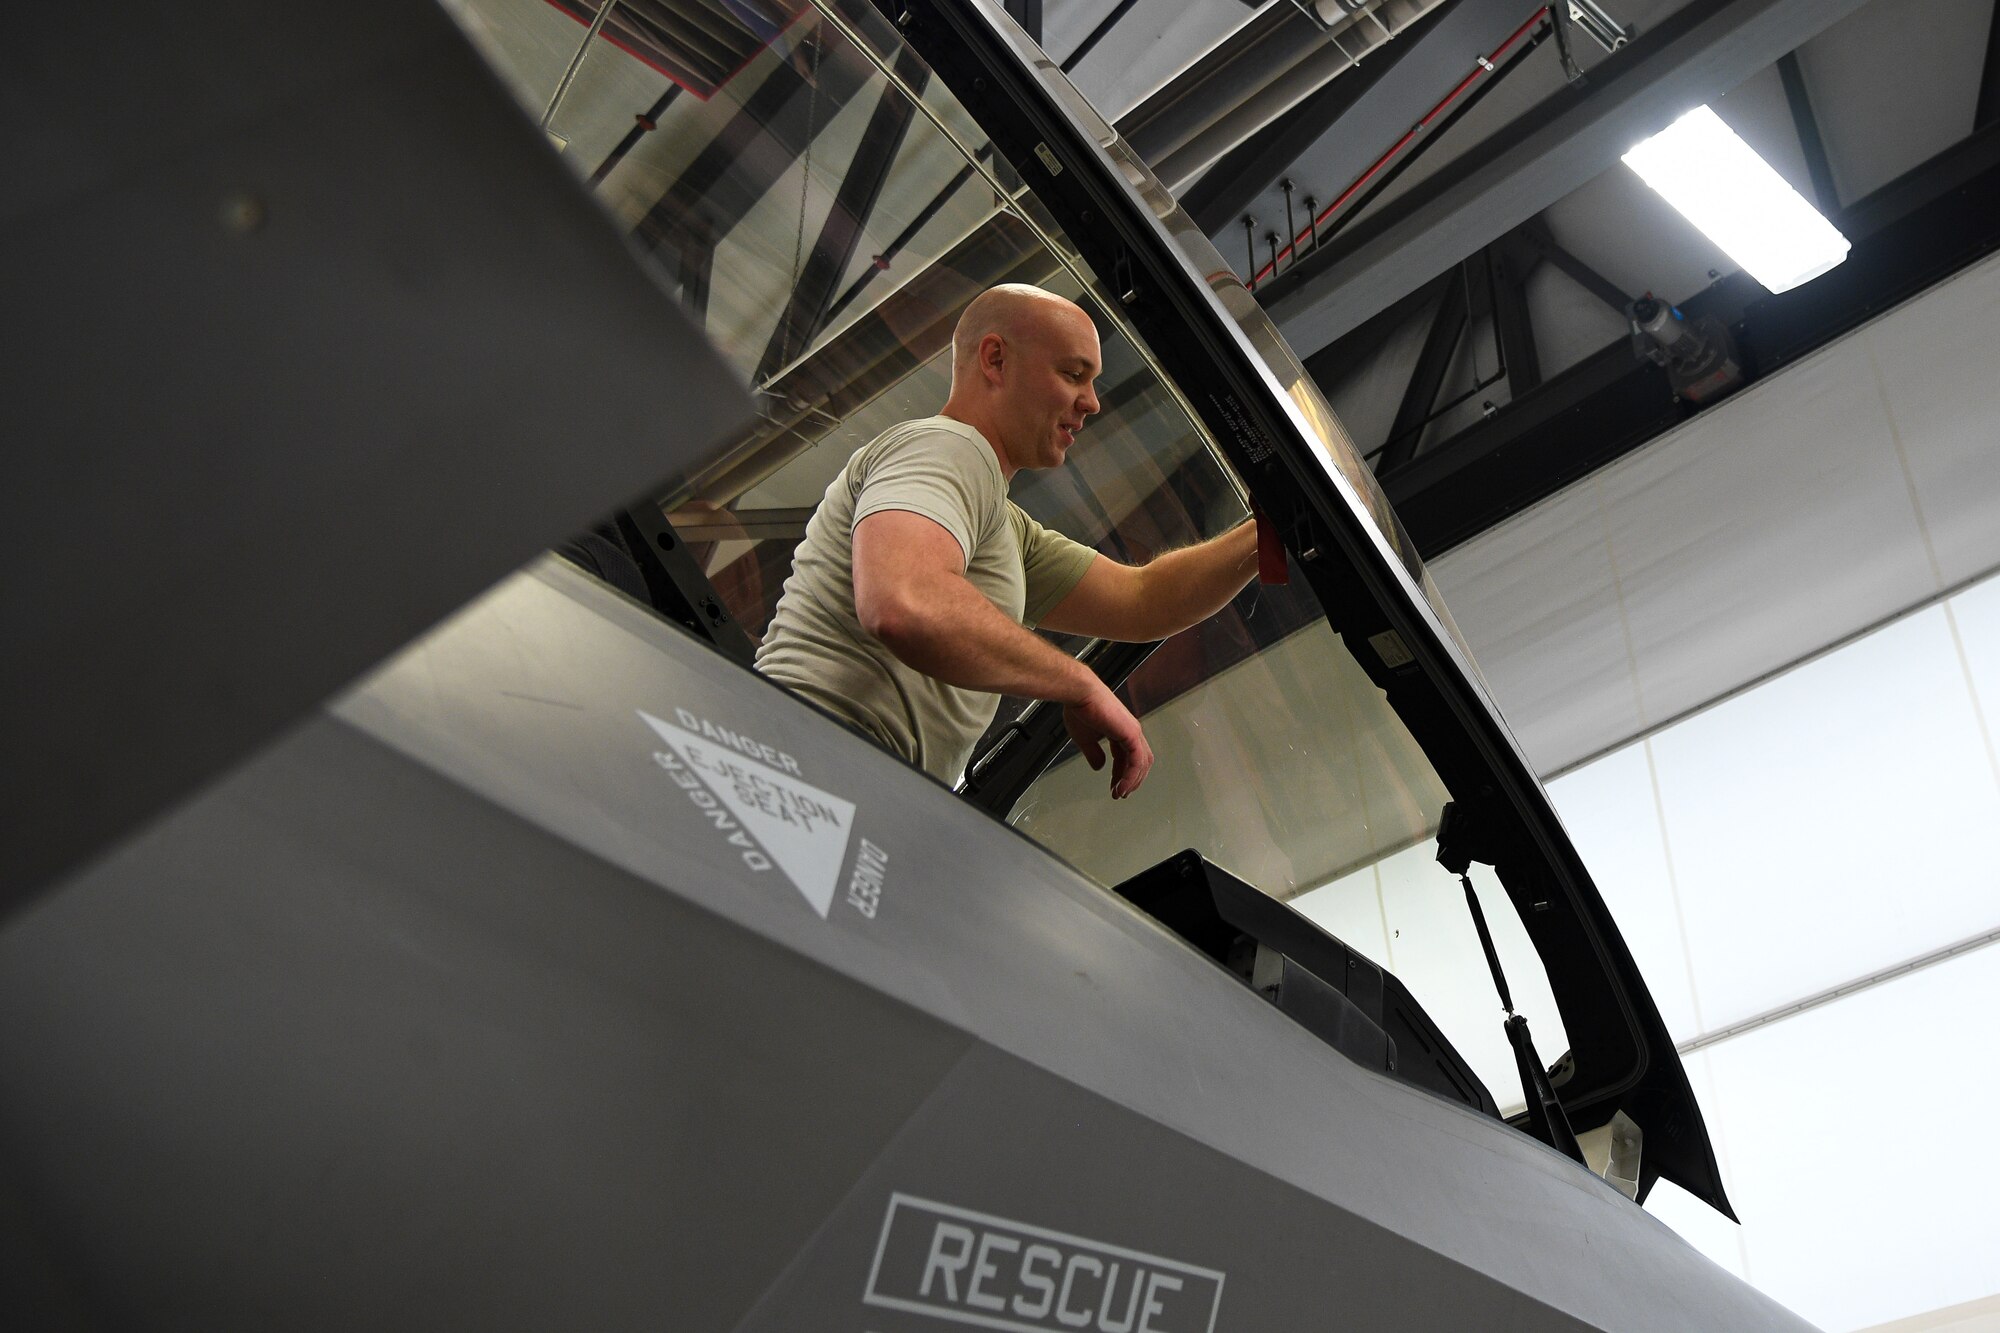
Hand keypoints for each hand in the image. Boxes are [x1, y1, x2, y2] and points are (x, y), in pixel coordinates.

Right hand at [1063, 684, 1153, 798]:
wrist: (1080, 694)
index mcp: (1121, 730)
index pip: (1128, 757)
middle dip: (1130, 780)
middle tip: (1120, 793)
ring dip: (1132, 781)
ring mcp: (1133, 732)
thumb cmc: (1080, 708)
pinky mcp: (1132, 734)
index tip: (1115, 787)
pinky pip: (1136, 761)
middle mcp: (1131, 730)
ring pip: (1141, 763)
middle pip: (1140, 762)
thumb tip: (1099, 766)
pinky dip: (1130, 776)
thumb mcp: (1084, 738)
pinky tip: (1121, 785)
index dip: (1121, 774)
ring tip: (1120, 793)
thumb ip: (1093, 753)